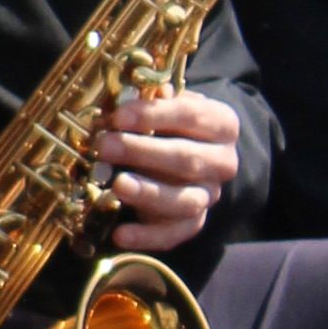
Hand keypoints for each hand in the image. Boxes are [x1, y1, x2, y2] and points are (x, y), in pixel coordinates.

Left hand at [92, 89, 242, 257]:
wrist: (196, 157)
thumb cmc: (173, 126)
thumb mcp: (168, 107)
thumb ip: (153, 102)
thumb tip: (131, 92)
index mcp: (222, 126)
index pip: (190, 116)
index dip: (153, 115)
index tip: (118, 116)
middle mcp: (222, 163)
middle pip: (186, 159)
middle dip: (142, 152)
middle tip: (105, 146)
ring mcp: (209, 195)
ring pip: (183, 200)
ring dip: (148, 193)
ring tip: (118, 185)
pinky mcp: (193, 223)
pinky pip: (173, 234)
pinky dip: (146, 237)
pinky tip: (119, 235)